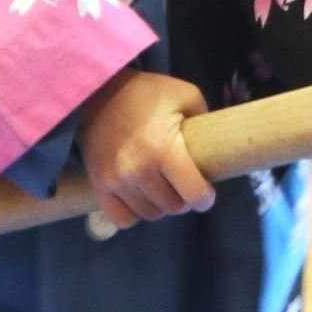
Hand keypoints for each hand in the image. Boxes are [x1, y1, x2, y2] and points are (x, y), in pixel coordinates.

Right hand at [76, 68, 213, 227]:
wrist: (98, 92)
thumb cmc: (146, 94)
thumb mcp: (186, 95)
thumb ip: (205, 119)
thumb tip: (214, 147)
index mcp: (163, 148)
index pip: (192, 194)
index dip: (205, 199)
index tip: (206, 194)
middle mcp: (138, 169)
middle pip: (173, 207)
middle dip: (184, 200)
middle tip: (183, 185)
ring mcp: (115, 180)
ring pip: (150, 214)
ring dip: (160, 206)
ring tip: (162, 188)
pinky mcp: (99, 185)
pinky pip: (123, 219)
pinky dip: (135, 213)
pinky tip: (140, 197)